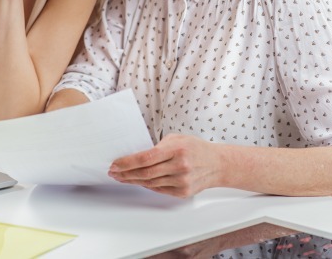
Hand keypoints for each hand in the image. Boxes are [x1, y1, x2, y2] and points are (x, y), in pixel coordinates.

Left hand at [108, 134, 223, 197]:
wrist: (218, 164)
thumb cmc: (196, 148)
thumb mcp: (178, 139)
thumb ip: (159, 147)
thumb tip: (137, 157)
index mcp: (177, 149)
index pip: (146, 157)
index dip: (127, 162)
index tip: (115, 164)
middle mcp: (180, 166)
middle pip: (145, 173)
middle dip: (125, 173)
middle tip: (113, 172)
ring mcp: (181, 181)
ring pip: (150, 183)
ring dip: (133, 180)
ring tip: (122, 177)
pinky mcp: (183, 192)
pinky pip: (159, 189)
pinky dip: (147, 185)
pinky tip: (138, 181)